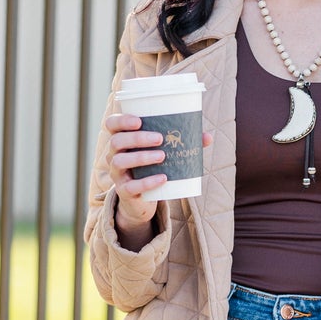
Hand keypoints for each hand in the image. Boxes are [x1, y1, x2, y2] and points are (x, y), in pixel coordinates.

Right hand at [105, 110, 212, 246]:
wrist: (142, 199)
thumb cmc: (152, 168)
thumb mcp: (164, 153)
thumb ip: (182, 142)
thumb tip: (208, 137)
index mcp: (122, 139)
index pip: (112, 124)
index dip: (122, 120)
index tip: (139, 120)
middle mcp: (114, 154)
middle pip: (116, 141)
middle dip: (137, 138)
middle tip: (160, 138)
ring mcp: (117, 173)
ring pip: (120, 161)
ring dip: (141, 157)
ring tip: (162, 156)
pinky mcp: (124, 191)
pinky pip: (131, 186)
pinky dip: (148, 182)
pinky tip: (163, 178)